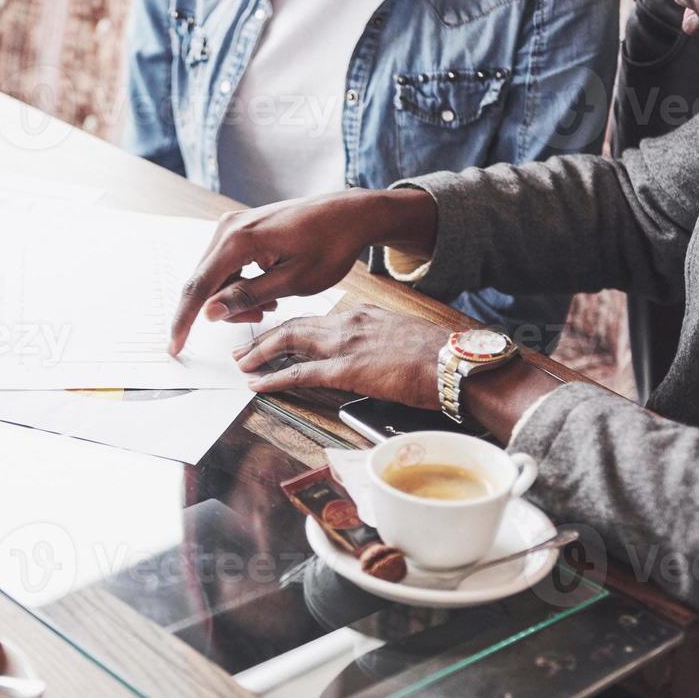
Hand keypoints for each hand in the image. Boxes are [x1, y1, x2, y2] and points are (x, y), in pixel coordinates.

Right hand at [168, 188, 436, 354]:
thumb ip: (248, 297)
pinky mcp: (240, 228)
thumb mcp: (292, 282)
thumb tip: (209, 312)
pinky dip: (240, 283)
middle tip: (260, 318)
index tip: (174, 348)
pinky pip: (226, 265)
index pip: (199, 287)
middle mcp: (228, 227)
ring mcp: (233, 225)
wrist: (348, 214)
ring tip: (270, 304)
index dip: (184, 321)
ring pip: (215, 276)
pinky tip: (267, 289)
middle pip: (204, 283)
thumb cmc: (329, 246)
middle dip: (224, 309)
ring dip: (235, 298)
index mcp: (239, 240)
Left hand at [233, 306, 445, 407]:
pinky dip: (274, 377)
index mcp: (363, 314)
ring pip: (289, 342)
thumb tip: (370, 358)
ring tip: (242, 364)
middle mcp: (349, 322)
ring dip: (260, 353)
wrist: (456, 362)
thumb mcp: (402, 338)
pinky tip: (257, 383)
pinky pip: (300, 372)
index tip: (274, 337)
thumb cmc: (440, 356)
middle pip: (294, 326)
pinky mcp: (347, 369)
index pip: (316, 319)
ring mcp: (346, 344)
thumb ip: (378, 342)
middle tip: (244, 350)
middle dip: (265, 337)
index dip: (290, 329)